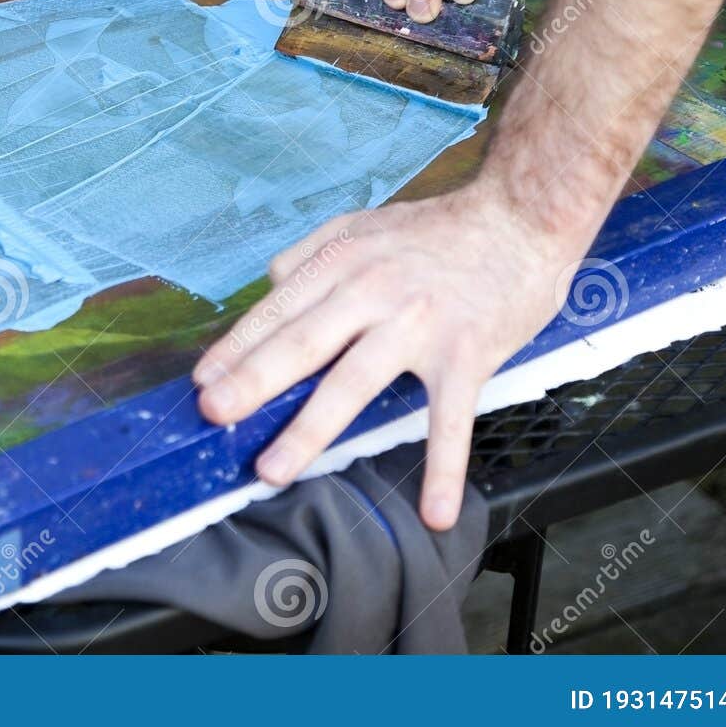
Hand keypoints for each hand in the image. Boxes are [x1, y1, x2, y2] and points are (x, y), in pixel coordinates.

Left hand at [193, 180, 575, 529]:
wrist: (523, 216)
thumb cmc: (442, 228)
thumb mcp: (363, 223)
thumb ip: (312, 251)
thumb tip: (270, 286)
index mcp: (342, 261)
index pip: (277, 309)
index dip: (236, 348)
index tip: (202, 382)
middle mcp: (372, 291)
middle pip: (301, 343)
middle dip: (251, 382)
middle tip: (212, 416)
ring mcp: (418, 325)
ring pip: (353, 383)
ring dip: (309, 431)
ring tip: (273, 470)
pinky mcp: (466, 354)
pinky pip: (449, 418)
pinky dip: (443, 466)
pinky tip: (433, 510)